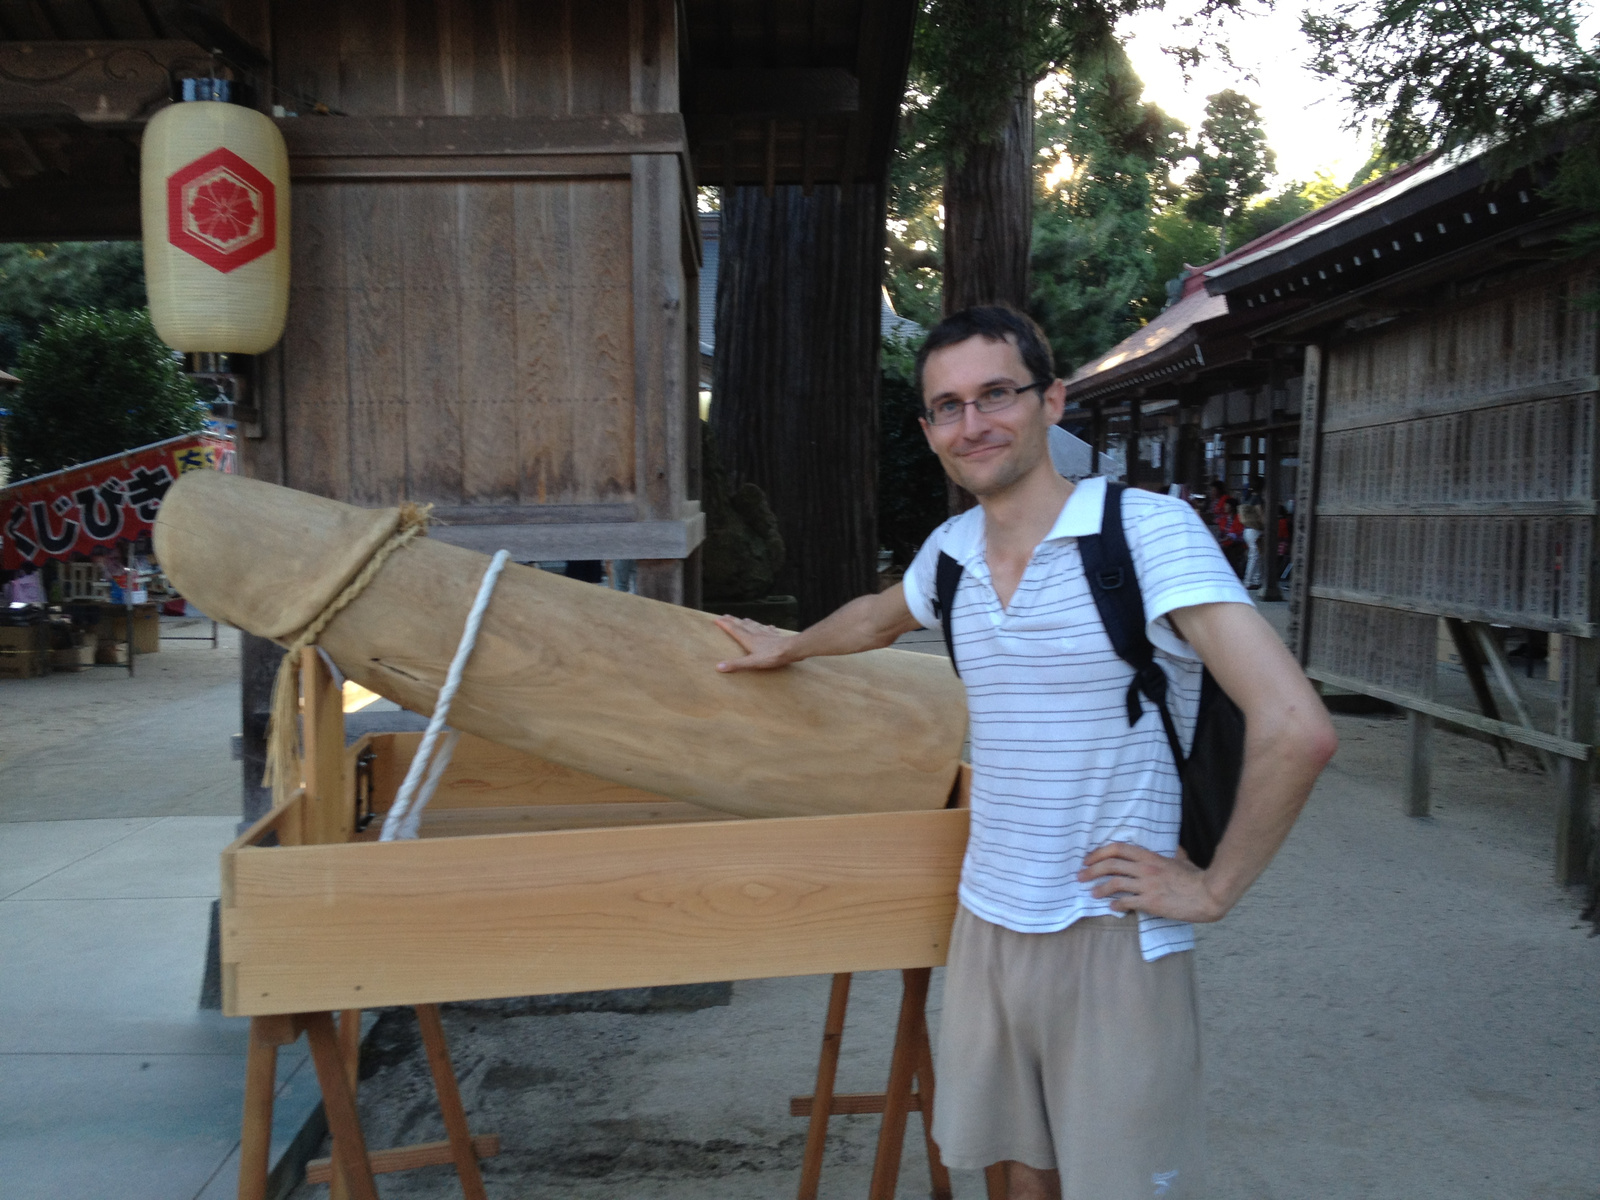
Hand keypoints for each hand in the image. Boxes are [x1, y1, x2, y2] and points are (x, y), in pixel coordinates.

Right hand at [713, 615, 797, 671]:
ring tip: (743, 619)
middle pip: (742, 625)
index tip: (717, 619)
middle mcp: (756, 633)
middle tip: (725, 615)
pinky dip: (766, 627)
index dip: (725, 624)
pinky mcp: (776, 635)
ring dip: (747, 621)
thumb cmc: (772, 656)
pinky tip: (768, 627)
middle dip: (733, 620)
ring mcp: (766, 633)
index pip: (734, 629)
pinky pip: (769, 629)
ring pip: (754, 625)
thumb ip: (736, 664)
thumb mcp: (752, 662)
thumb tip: (718, 667)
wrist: (791, 649)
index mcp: (748, 639)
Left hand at [1077, 842, 1227, 922]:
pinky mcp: (1150, 902)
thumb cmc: (1196, 878)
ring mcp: (1146, 886)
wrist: (1207, 895)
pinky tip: (1112, 907)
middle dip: (1091, 870)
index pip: (1117, 849)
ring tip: (1092, 893)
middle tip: (1081, 876)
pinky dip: (1116, 905)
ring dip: (1099, 889)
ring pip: (1114, 884)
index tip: (1088, 859)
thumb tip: (1175, 848)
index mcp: (1150, 857)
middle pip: (1110, 865)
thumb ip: (1174, 853)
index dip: (1099, 853)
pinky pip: (1126, 902)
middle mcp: (1145, 869)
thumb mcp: (1182, 860)